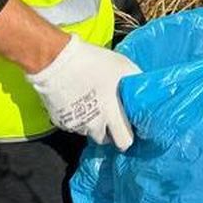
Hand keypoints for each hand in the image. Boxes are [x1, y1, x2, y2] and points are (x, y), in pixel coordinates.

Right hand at [25, 35, 139, 149]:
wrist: (57, 61)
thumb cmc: (92, 63)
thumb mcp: (123, 67)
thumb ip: (136, 81)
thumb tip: (145, 86)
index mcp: (111, 114)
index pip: (124, 141)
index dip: (128, 137)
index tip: (129, 129)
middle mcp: (93, 124)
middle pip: (104, 139)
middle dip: (108, 131)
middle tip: (109, 114)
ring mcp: (75, 124)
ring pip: (87, 131)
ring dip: (92, 122)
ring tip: (92, 103)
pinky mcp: (60, 121)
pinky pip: (72, 124)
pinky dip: (76, 117)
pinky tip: (78, 100)